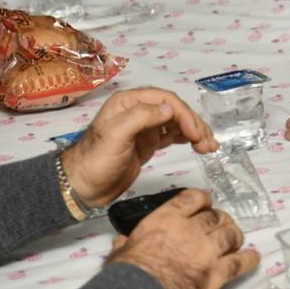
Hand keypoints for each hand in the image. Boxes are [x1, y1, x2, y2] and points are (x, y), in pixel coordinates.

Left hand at [61, 88, 216, 207]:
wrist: (81, 188)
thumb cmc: (94, 162)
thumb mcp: (115, 136)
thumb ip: (141, 117)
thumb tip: (170, 110)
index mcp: (129, 102)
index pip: (166, 100)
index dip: (184, 115)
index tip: (196, 133)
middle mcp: (138, 110)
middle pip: (175, 110)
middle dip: (194, 124)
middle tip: (207, 142)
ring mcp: (144, 127)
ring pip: (178, 122)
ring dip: (195, 132)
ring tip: (209, 147)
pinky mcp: (148, 142)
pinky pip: (173, 135)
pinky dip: (188, 139)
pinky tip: (198, 145)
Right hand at [107, 188, 259, 288]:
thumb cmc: (127, 274)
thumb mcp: (122, 252)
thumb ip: (127, 243)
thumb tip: (121, 241)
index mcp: (167, 220)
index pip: (193, 199)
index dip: (203, 200)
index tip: (206, 204)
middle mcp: (191, 230)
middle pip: (216, 217)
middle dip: (220, 220)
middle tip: (220, 226)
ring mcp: (207, 250)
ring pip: (231, 234)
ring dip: (235, 236)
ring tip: (235, 239)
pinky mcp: (216, 272)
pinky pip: (239, 262)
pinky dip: (248, 259)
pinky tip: (253, 258)